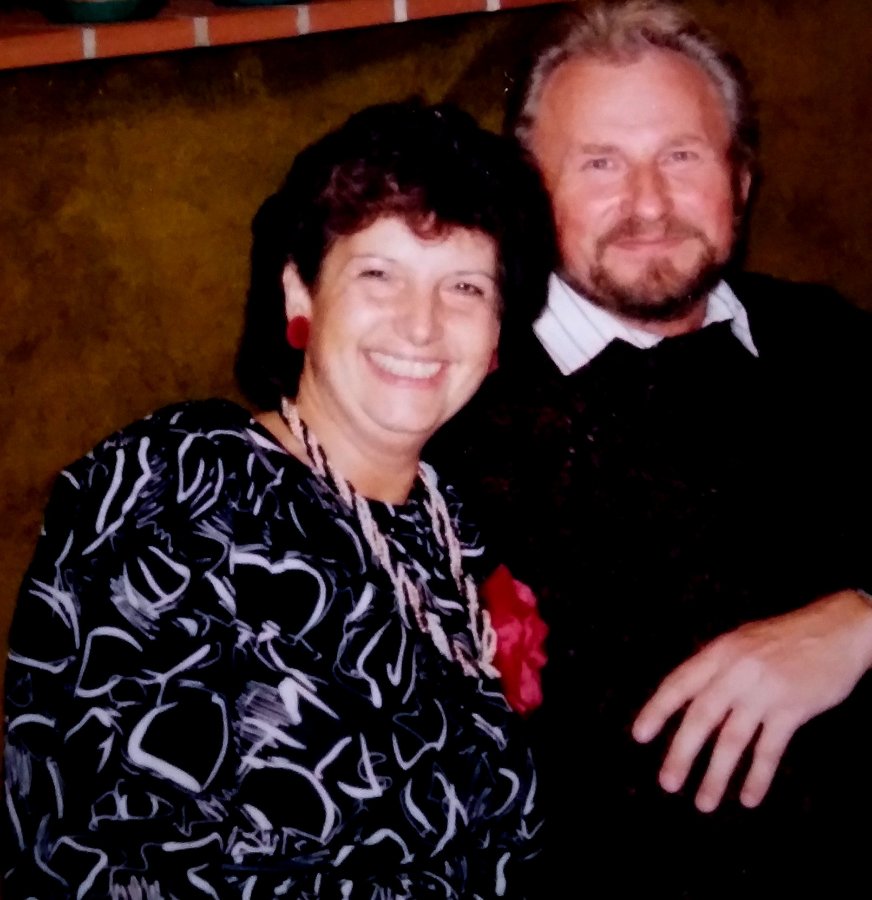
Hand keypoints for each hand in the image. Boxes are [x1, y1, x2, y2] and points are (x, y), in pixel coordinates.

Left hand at [632, 590, 871, 812]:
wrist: (838, 629)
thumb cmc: (785, 638)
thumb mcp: (741, 641)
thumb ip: (716, 668)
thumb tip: (689, 700)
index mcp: (719, 652)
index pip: (679, 683)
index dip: (657, 710)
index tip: (639, 736)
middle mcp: (736, 670)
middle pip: (701, 717)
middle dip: (681, 753)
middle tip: (667, 783)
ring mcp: (764, 690)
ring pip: (732, 739)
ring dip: (716, 775)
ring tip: (703, 803)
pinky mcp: (793, 708)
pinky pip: (769, 749)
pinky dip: (758, 776)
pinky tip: (748, 798)